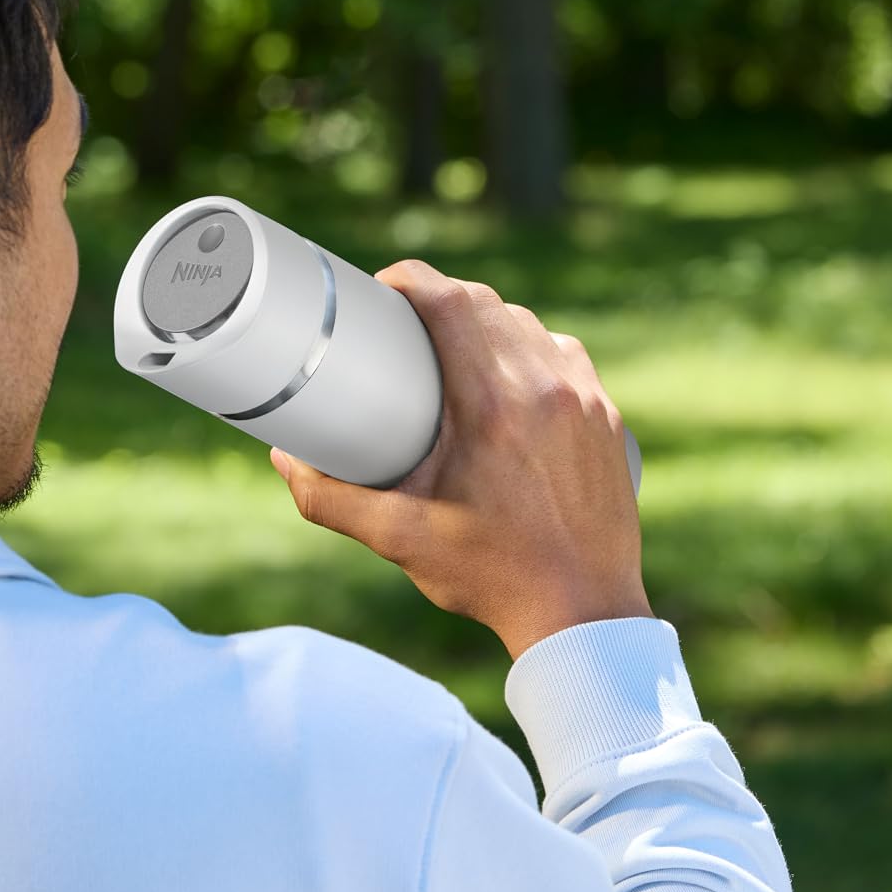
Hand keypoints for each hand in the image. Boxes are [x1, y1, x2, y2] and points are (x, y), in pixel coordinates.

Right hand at [269, 260, 648, 660]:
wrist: (583, 613)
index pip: (450, 302)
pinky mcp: (606, 418)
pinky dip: (533, 353)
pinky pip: (565, 357)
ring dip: (489, 323)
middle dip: (443, 299)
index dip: (410, 278)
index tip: (382, 288)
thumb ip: (330, 498)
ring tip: (455, 348)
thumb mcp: (399, 537)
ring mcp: (584, 399)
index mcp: (492, 405)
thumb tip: (284, 460)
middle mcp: (545, 388)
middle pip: (488, 304)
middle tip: (406, 322)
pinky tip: (513, 377)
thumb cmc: (492, 576)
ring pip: (531, 326)